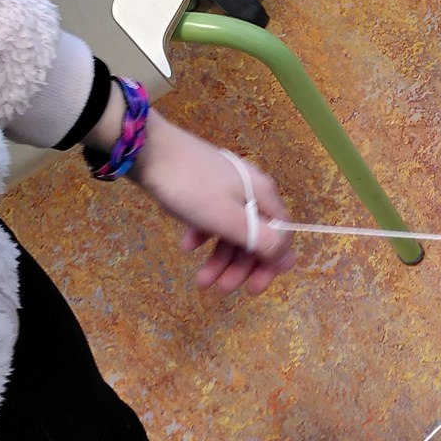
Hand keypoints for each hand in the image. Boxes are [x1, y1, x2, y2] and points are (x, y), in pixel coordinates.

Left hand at [130, 113, 296, 293]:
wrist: (150, 150)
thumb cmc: (192, 187)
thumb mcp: (228, 219)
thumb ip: (261, 240)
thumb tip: (290, 260)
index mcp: (264, 196)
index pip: (280, 236)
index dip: (270, 264)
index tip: (254, 288)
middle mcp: (252, 191)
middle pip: (255, 236)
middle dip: (239, 266)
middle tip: (221, 290)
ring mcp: (228, 188)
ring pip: (232, 230)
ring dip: (219, 258)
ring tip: (199, 281)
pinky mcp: (206, 187)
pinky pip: (213, 218)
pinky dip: (203, 235)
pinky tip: (187, 245)